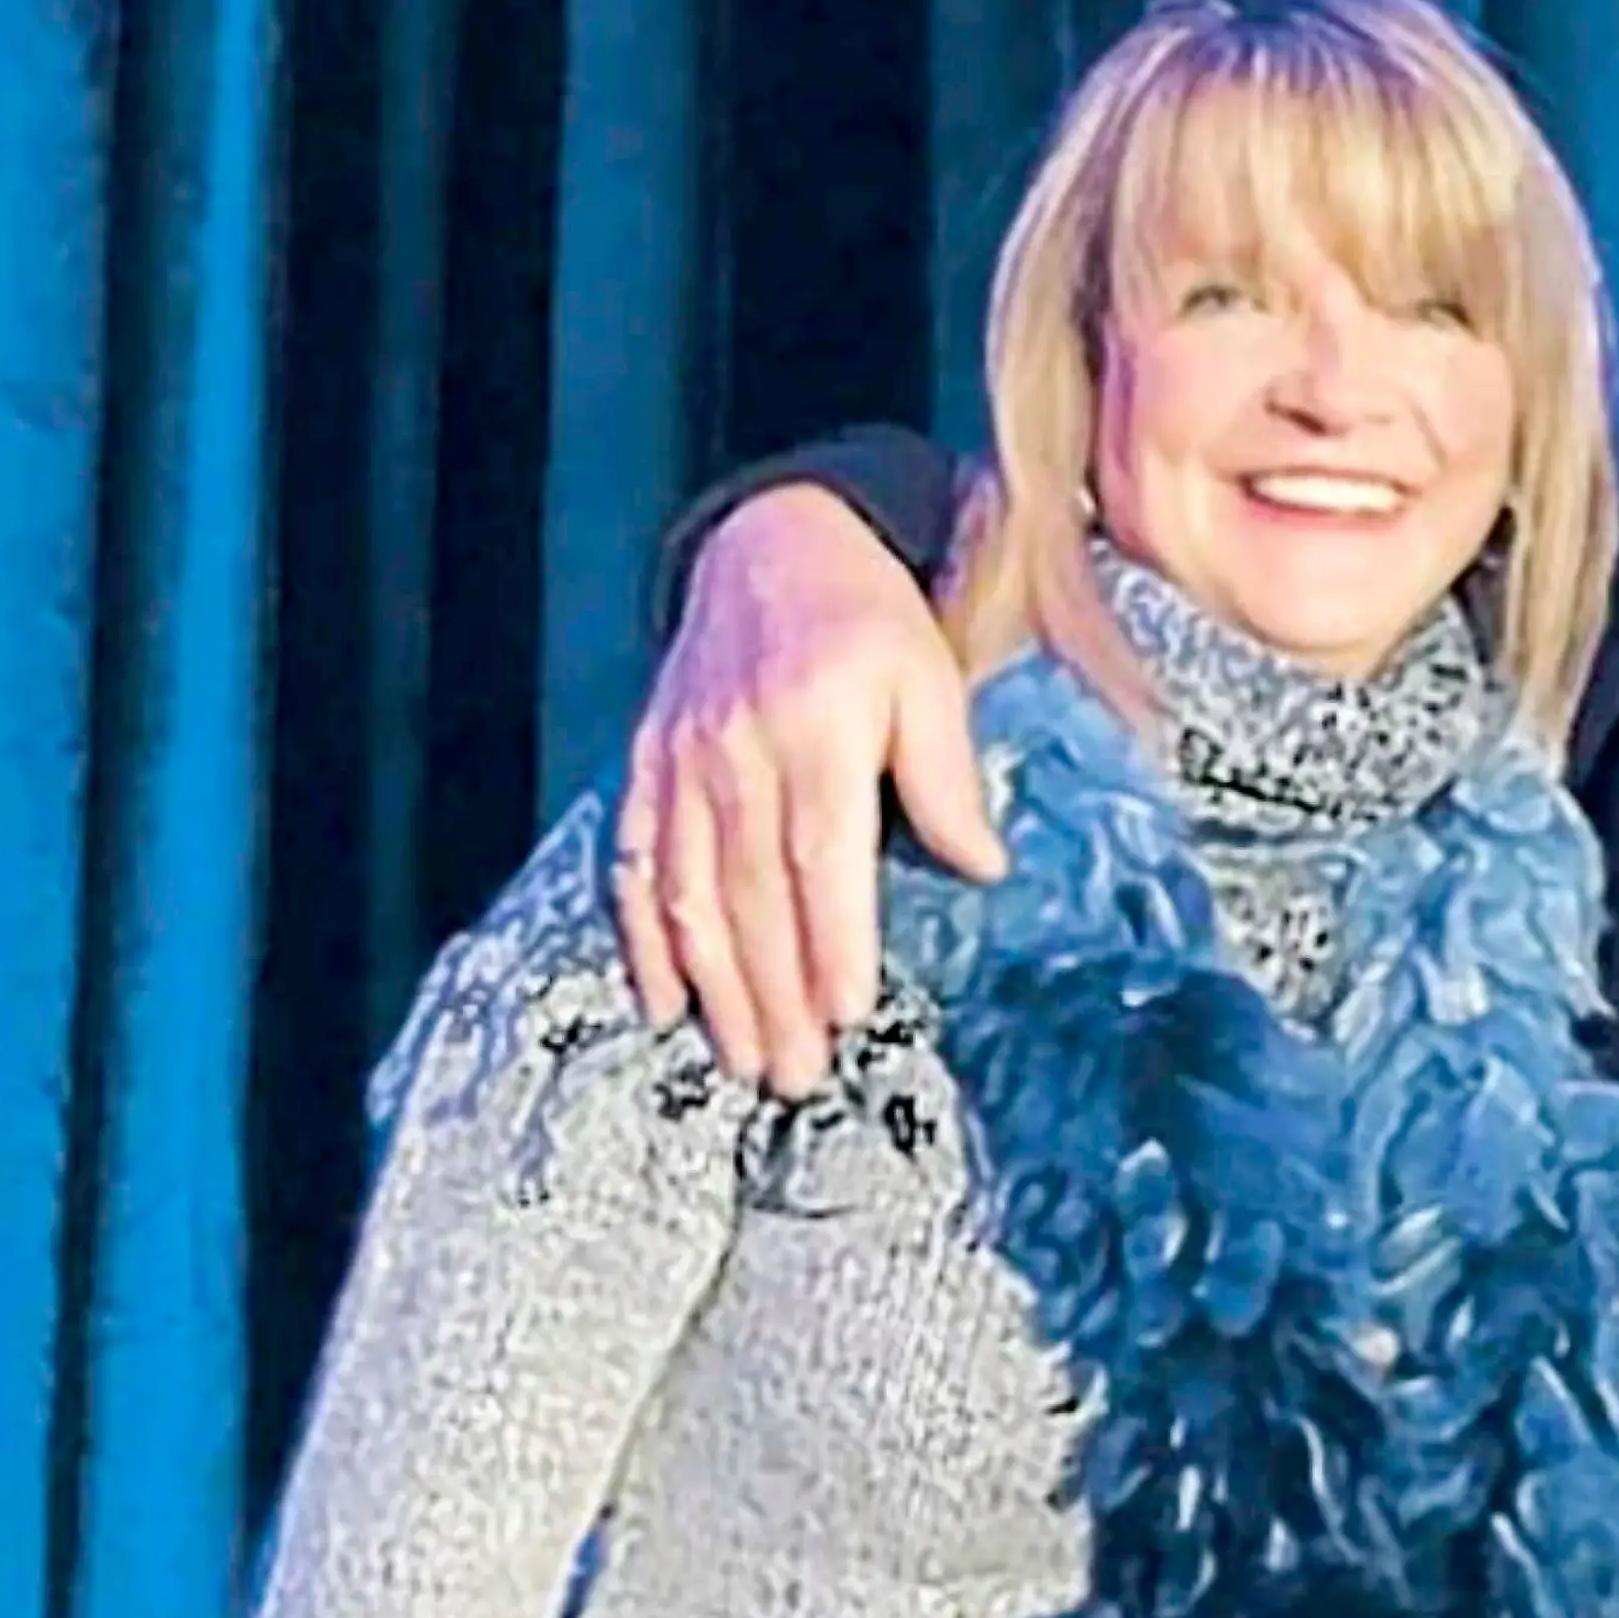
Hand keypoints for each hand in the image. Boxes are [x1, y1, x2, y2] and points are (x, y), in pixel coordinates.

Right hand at [617, 480, 999, 1092]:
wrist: (769, 543)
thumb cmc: (866, 622)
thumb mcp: (930, 677)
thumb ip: (948, 775)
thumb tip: (982, 867)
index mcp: (817, 728)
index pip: (821, 850)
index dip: (830, 935)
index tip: (847, 1009)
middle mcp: (738, 749)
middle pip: (750, 890)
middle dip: (772, 992)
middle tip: (795, 1074)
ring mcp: (682, 762)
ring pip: (690, 891)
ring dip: (714, 985)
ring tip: (743, 1059)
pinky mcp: (647, 767)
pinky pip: (636, 862)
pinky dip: (644, 938)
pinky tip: (664, 1002)